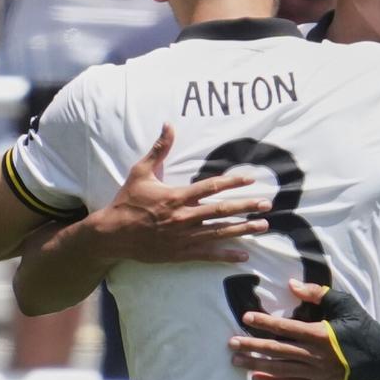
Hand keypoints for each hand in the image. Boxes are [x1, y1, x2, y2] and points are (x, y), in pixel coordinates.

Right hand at [84, 123, 270, 264]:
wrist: (113, 234)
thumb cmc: (127, 201)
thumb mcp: (140, 172)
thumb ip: (159, 149)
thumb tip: (168, 124)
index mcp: (176, 196)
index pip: (210, 187)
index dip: (232, 182)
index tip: (250, 180)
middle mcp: (183, 217)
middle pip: (221, 211)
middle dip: (246, 207)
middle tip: (266, 204)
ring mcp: (183, 237)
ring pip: (219, 233)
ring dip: (243, 229)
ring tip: (263, 226)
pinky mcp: (180, 252)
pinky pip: (207, 254)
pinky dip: (226, 255)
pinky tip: (243, 255)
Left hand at [229, 279, 348, 379]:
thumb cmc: (362, 326)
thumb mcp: (344, 304)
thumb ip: (317, 294)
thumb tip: (291, 286)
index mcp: (321, 335)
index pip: (286, 328)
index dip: (264, 323)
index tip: (246, 318)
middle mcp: (316, 356)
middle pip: (277, 351)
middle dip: (252, 345)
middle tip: (231, 342)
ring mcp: (318, 374)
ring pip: (280, 369)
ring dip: (256, 364)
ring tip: (236, 360)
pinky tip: (256, 379)